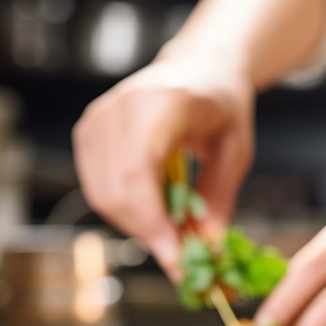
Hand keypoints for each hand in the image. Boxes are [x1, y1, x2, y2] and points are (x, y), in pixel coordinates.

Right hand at [72, 51, 254, 275]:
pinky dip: (126, 211)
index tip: (175, 257)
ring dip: (137, 226)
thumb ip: (219, 198)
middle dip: (148, 233)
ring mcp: (98, 118)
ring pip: (102, 195)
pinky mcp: (88, 132)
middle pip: (116, 190)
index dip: (152, 220)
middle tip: (181, 256)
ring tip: (173, 231)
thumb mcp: (236, 150)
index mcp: (163, 102)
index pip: (139, 170)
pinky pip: (97, 188)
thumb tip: (205, 247)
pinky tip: (154, 212)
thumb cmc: (221, 105)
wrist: (199, 67)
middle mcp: (120, 107)